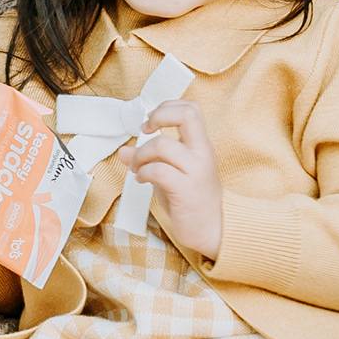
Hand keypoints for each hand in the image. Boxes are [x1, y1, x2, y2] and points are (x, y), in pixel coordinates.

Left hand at [124, 99, 223, 260]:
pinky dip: (144, 172)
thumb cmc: (192, 201)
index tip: (151, 123)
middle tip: (146, 130)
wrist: (214, 230)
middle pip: (187, 114)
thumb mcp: (171, 174)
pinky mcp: (186, 190)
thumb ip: (151, 160)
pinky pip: (159, 170)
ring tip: (138, 167)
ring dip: (142, 154)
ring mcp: (195, 171)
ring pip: (163, 145)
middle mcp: (201, 153)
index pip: (191, 108)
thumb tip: (124, 152)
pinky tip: (143, 179)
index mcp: (200, 145)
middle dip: (159, 115)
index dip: (167, 107)